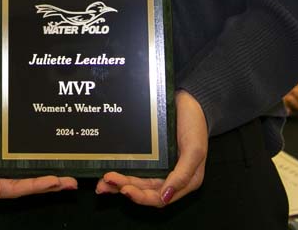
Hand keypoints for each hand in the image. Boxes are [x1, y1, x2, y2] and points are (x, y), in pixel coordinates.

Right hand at [0, 90, 76, 201]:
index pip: (11, 190)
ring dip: (48, 184)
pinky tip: (55, 174)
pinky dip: (40, 175)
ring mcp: (0, 176)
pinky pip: (25, 175)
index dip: (33, 187)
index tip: (53, 180)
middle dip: (46, 187)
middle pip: (22, 190)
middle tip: (68, 182)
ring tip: (68, 181)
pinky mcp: (7, 168)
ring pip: (26, 184)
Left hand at [96, 90, 206, 206]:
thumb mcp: (194, 150)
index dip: (141, 197)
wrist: (188, 99)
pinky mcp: (149, 154)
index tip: (125, 189)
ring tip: (102, 181)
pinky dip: (122, 169)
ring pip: (137, 181)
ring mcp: (158, 165)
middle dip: (125, 188)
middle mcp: (169, 177)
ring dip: (120, 183)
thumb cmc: (195, 125)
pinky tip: (108, 169)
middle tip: (107, 182)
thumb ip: (183, 175)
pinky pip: (134, 166)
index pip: (159, 198)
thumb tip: (166, 196)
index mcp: (183, 181)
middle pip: (144, 190)